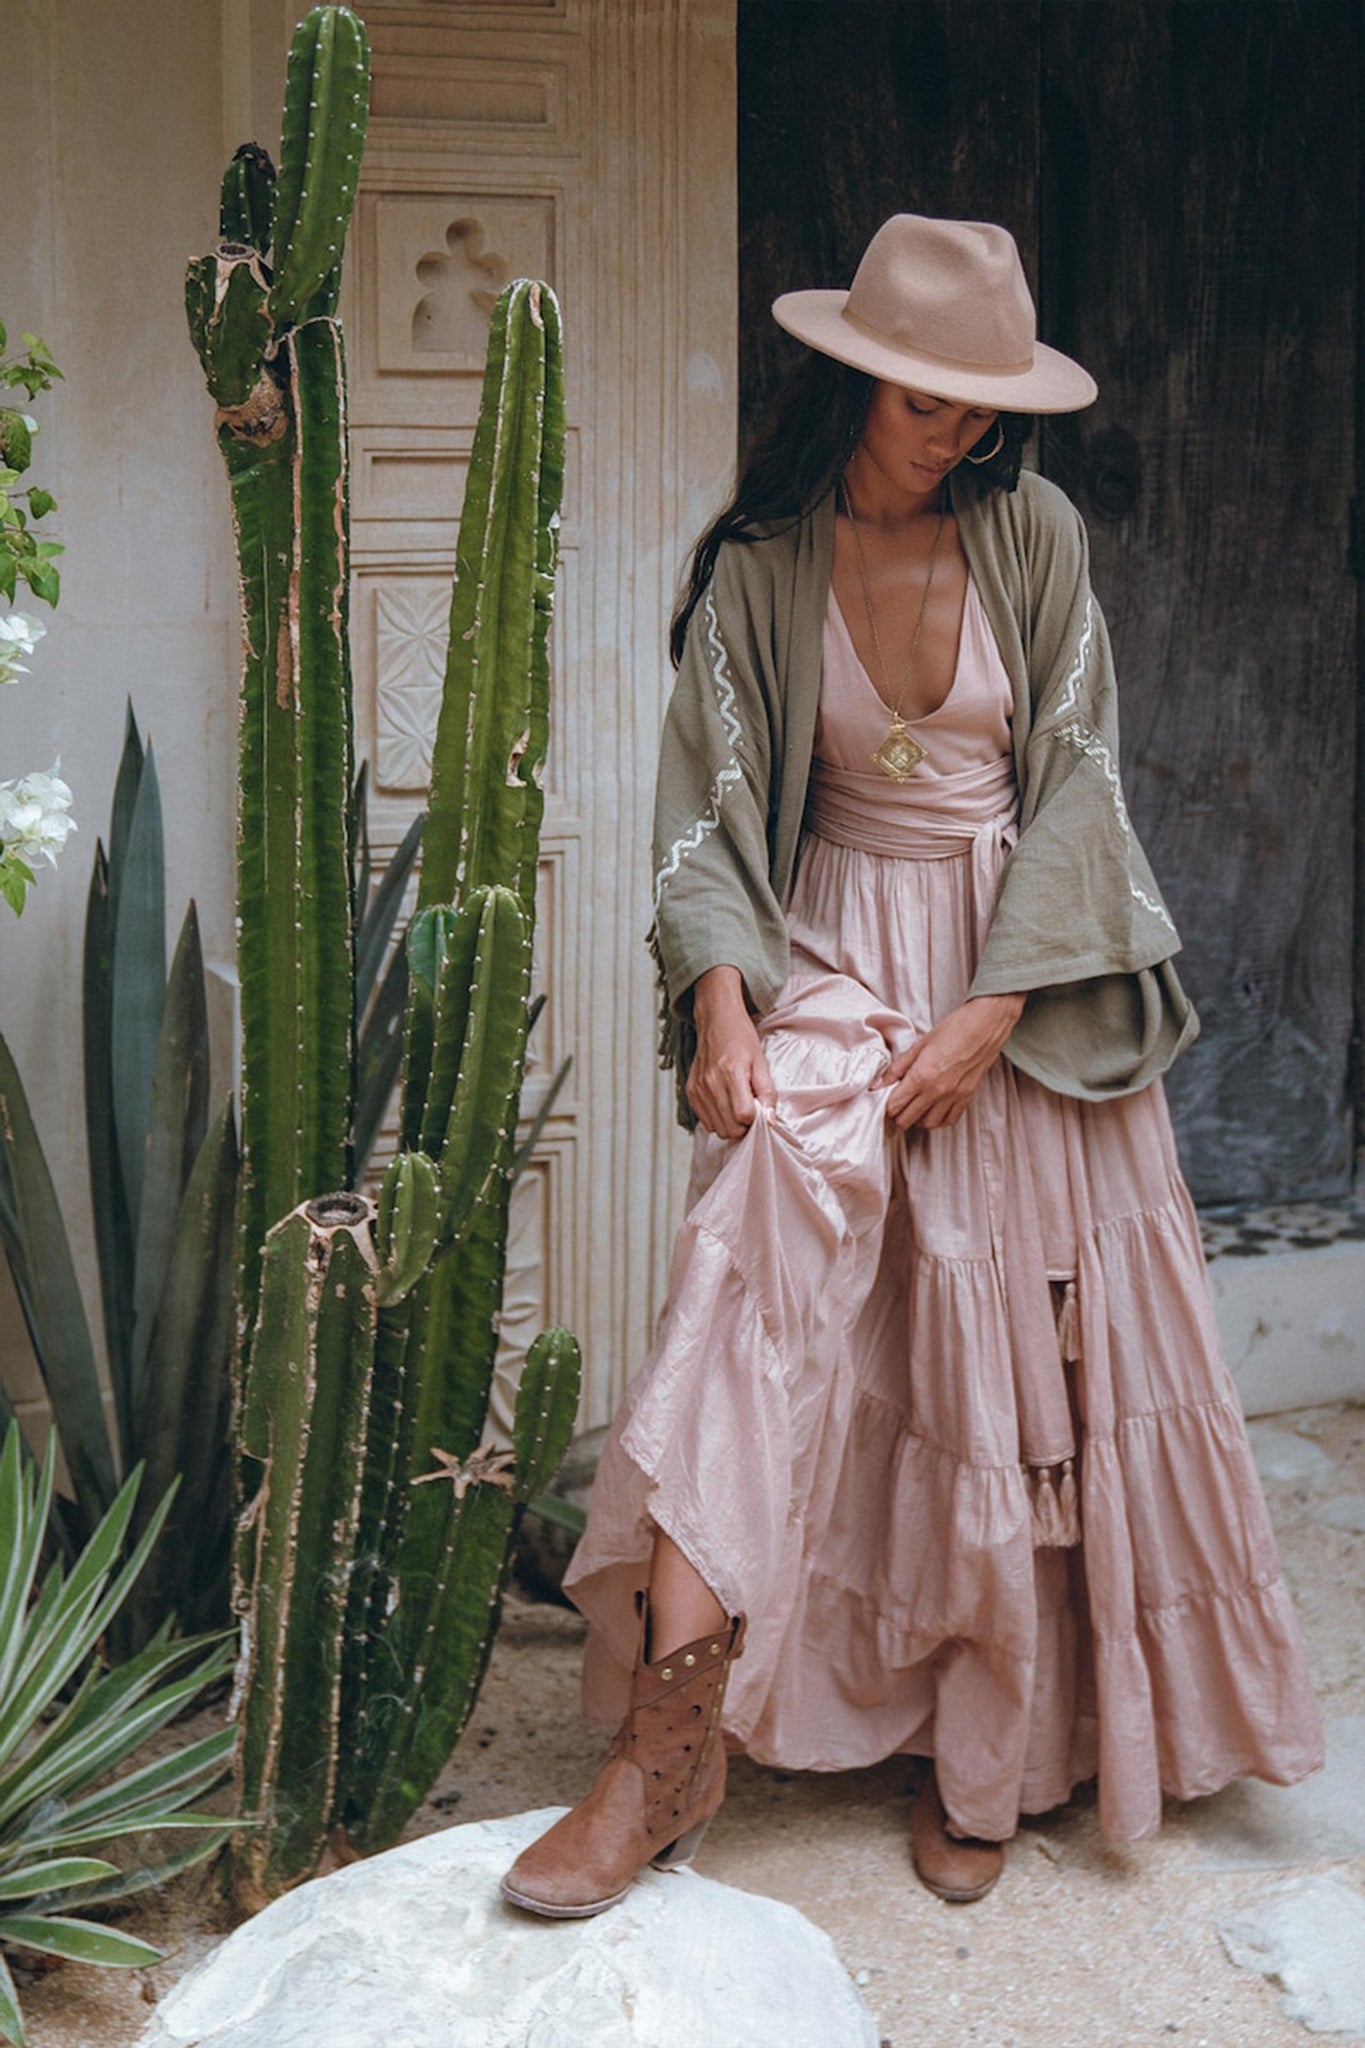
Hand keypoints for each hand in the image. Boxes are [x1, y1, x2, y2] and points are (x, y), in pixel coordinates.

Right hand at [685, 965, 776, 1139]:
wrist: (716, 1021)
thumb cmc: (740, 1038)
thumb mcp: (761, 1062)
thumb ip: (767, 1093)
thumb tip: (770, 1121)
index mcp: (731, 1073)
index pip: (743, 1116)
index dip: (755, 1118)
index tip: (759, 1109)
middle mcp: (711, 1083)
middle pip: (729, 1128)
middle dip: (743, 1126)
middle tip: (749, 1109)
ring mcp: (698, 1089)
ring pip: (716, 1129)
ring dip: (729, 1124)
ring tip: (736, 1105)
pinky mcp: (690, 1092)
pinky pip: (705, 1121)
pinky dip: (716, 1118)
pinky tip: (723, 1103)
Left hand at [880, 993, 1024, 1129]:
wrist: (984, 1027)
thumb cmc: (953, 1030)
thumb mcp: (919, 1045)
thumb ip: (897, 1067)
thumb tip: (879, 1083)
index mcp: (921, 1076)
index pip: (895, 1105)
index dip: (887, 1105)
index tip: (887, 1098)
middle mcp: (936, 1091)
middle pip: (907, 1119)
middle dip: (898, 1114)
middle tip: (898, 1104)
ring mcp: (952, 1097)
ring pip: (927, 1124)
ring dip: (918, 1119)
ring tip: (916, 1107)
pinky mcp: (966, 1098)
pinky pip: (949, 1120)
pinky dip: (939, 1119)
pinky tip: (934, 1109)